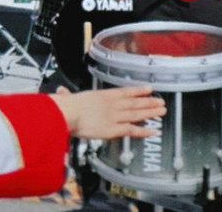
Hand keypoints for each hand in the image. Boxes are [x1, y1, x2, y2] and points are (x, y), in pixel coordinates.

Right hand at [50, 86, 165, 139]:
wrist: (67, 113)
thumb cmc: (66, 107)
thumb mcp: (69, 98)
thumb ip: (67, 95)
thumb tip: (60, 91)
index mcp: (103, 95)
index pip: (125, 92)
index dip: (139, 91)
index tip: (149, 89)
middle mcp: (112, 104)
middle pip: (135, 103)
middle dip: (149, 102)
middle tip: (161, 102)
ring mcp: (115, 116)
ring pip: (137, 114)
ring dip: (151, 113)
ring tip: (162, 112)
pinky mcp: (114, 129)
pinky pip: (132, 130)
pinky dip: (144, 130)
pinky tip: (153, 131)